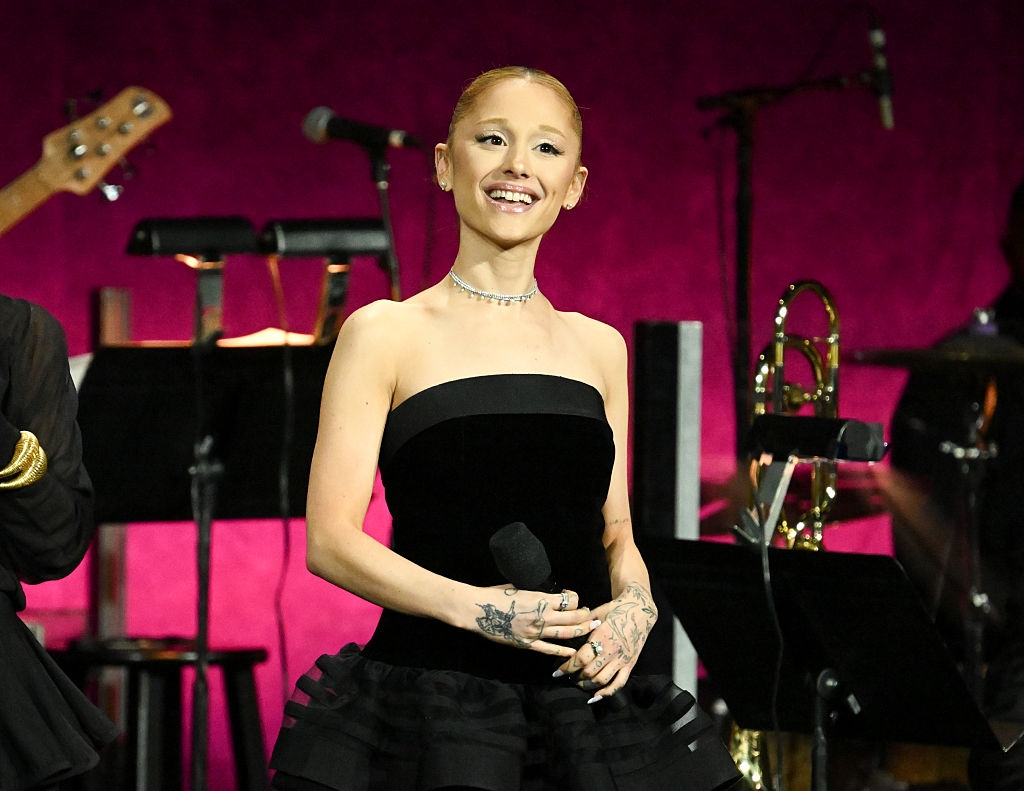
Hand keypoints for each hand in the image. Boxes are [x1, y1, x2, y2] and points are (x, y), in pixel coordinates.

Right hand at [473, 586, 598, 658]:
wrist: (477, 610)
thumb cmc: (495, 594)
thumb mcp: (519, 586)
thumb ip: (534, 592)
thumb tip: (543, 593)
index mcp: (541, 599)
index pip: (569, 600)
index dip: (575, 598)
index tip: (572, 597)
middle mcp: (542, 616)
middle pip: (574, 617)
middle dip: (586, 616)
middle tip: (591, 615)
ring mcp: (535, 632)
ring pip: (566, 633)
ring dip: (581, 631)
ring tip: (590, 628)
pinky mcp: (527, 644)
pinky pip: (549, 649)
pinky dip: (563, 651)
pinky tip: (572, 651)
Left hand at [556, 582, 657, 700]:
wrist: (641, 610)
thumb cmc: (616, 609)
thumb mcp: (597, 612)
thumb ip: (582, 623)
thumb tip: (565, 628)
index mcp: (601, 636)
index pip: (580, 658)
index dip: (566, 667)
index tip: (556, 672)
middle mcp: (611, 650)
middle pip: (589, 671)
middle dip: (574, 676)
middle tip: (565, 677)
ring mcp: (622, 659)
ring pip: (601, 680)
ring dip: (587, 685)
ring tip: (578, 683)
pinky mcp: (630, 664)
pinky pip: (619, 683)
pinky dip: (607, 693)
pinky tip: (595, 697)